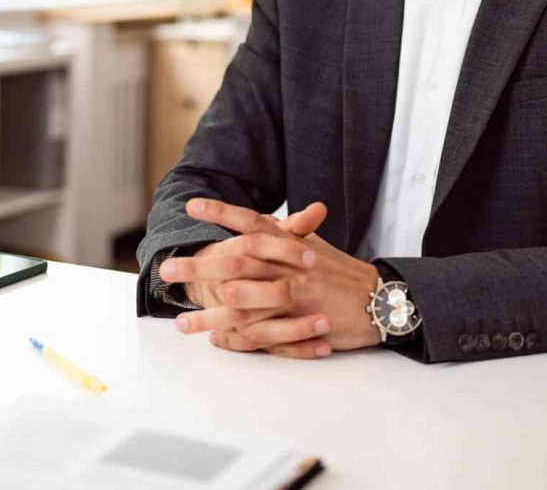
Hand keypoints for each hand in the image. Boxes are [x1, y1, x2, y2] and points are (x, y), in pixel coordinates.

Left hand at [169, 199, 380, 357]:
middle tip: (167, 270)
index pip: (251, 222)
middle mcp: (288, 266)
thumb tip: (263, 220)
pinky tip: (215, 340)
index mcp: (290, 243)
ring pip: (241, 304)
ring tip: (180, 322)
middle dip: (198, 267)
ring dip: (208, 314)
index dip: (221, 212)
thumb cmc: (342, 272)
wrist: (378, 300)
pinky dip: (236, 338)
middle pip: (235, 262)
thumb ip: (287, 232)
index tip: (192, 206)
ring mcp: (293, 296)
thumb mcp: (314, 246)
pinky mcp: (298, 324)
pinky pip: (260, 333)